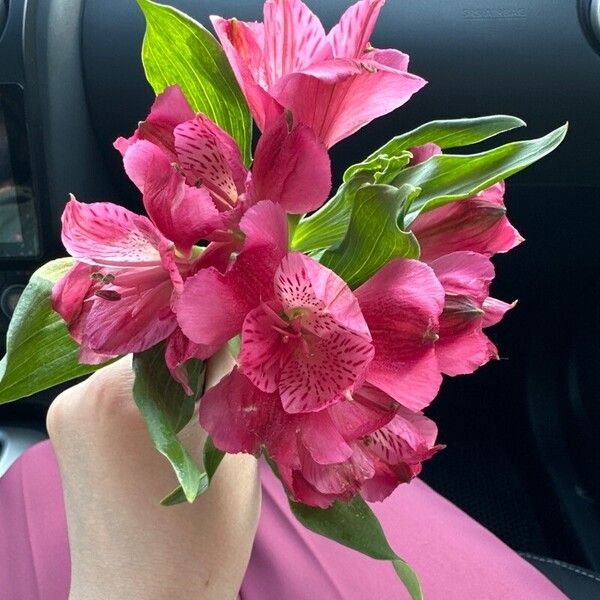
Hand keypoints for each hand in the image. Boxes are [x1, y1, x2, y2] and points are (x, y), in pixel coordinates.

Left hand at [47, 348, 260, 599]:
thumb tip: (242, 339)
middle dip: (200, 361)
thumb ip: (234, 390)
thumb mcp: (235, 458)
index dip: (228, 340)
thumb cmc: (198, 545)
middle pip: (162, 348)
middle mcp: (81, 394)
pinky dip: (152, 397)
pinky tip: (174, 428)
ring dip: (176, 380)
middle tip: (230, 388)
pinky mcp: (68, 426)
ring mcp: (68, 410)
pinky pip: (122, 389)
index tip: (252, 352)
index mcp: (120, 397)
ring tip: (201, 416)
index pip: (189, 336)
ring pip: (143, 366)